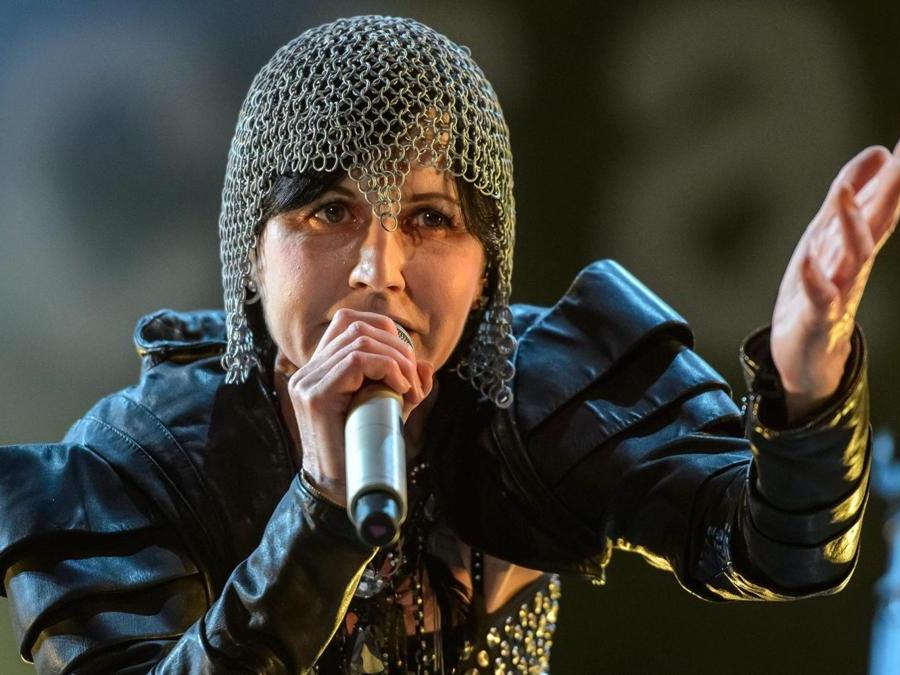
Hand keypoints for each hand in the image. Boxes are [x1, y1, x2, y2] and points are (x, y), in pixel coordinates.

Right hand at [277, 309, 434, 505]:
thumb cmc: (362, 452)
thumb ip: (404, 385)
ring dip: (397, 360)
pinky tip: (400, 390)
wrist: (338, 491)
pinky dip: (387, 368)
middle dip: (397, 347)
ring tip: (410, 389)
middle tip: (414, 381)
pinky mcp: (314, 395)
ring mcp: (307, 381)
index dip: (384, 330)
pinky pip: (357, 360)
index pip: (347, 321)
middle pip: (356, 326)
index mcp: (319, 369)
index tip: (406, 361)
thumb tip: (426, 364)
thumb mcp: (388, 410)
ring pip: (359, 339)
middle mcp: (308, 371)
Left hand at [771, 142, 899, 420]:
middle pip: (878, 221)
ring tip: (843, 192)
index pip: (884, 201)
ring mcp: (840, 291)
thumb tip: (878, 154)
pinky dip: (813, 277)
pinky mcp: (818, 318)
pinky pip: (819, 297)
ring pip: (853, 256)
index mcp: (857, 243)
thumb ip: (851, 197)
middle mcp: (855, 264)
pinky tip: (807, 259)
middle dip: (892, 188)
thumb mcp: (828, 237)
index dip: (898, 171)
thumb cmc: (817, 291)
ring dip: (850, 224)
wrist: (807, 355)